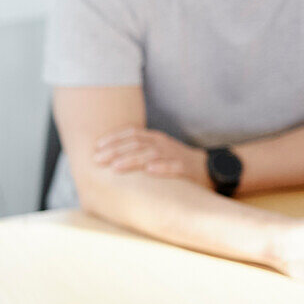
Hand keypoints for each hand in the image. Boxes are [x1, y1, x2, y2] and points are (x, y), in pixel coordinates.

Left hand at [94, 127, 209, 186]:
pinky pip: (173, 167)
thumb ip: (135, 151)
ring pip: (151, 154)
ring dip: (132, 160)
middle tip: (97, 160)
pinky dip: (161, 167)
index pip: (131, 134)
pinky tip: (149, 170)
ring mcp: (174, 155)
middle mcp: (162, 144)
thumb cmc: (172, 161)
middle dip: (115, 151)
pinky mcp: (185, 169)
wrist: (206, 169)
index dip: (113, 139)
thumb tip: (107, 159)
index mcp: (154, 138)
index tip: (97, 147)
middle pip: (136, 144)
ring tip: (115, 167)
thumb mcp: (154, 151)